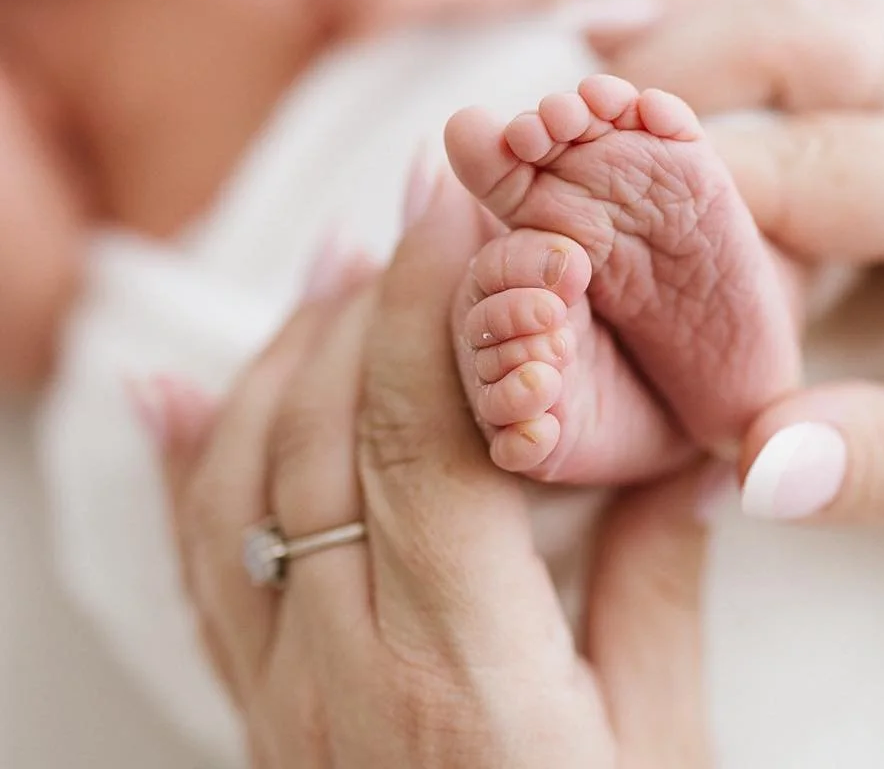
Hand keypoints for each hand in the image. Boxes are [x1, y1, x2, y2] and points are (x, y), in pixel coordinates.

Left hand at [152, 173, 710, 766]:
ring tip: (349, 256)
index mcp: (462, 673)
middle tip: (439, 188)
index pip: (431, 432)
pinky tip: (180, 382)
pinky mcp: (258, 709)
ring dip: (294, 344)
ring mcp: (280, 690)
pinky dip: (183, 453)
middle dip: (384, 285)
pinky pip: (194, 561)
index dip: (450, 298)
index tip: (482, 200)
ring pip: (246, 474)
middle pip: (333, 426)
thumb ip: (655, 587)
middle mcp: (342, 668)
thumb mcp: (662, 751)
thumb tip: (685, 452)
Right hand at [600, 0, 883, 565]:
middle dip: (651, 96)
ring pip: (794, 35)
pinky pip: (808, 75)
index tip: (545, 239)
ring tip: (562, 125)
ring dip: (676, 66)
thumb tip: (750, 465)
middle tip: (527, 164)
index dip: (661, 202)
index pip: (799, 169)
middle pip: (791, 44)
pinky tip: (631, 68)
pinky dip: (713, 71)